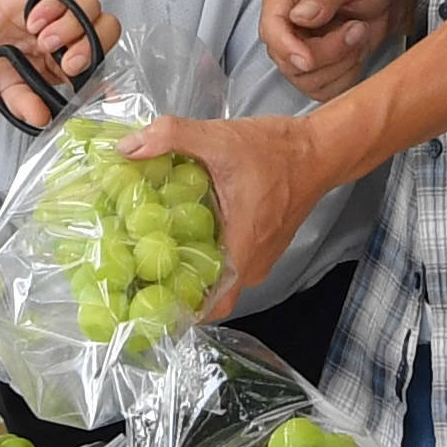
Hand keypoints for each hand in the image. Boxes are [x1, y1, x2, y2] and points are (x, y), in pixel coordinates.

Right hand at [0, 0, 105, 111]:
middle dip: (92, 46)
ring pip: (89, 6)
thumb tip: (43, 118)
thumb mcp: (5, 94)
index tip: (105, 93)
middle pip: (105, 28)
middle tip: (67, 62)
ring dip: (72, 25)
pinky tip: (32, 21)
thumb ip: (25, 104)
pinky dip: (53, 6)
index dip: (107, 76)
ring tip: (43, 41)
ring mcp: (56, 14)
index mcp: (66, 65)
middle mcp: (68, 37)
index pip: (101, 63)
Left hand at [120, 107, 331, 305]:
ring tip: (151, 253)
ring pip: (219, 278)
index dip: (179, 310)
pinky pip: (230, 262)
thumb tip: (126, 147)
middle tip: (135, 273)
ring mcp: (259, 256)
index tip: (143, 302)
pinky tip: (183, 232)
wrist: (319, 150)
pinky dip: (207, 254)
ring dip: (191, 269)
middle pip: (210, 294)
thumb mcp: (218, 137)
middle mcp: (253, 262)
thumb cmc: (277, 150)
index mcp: (243, 247)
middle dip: (174, 287)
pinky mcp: (261, 246)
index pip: (211, 302)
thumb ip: (171, 136)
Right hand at [258, 0, 416, 100]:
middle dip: (328, 54)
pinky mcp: (313, 67)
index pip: (271, 29)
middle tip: (357, 28)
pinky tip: (356, 52)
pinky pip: (322, 89)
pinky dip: (345, 76)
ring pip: (306, 79)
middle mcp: (284, 22)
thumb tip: (300, 16)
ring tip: (359, 33)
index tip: (309, 58)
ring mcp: (296, 47)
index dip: (288, 48)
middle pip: (289, 60)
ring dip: (341, 63)